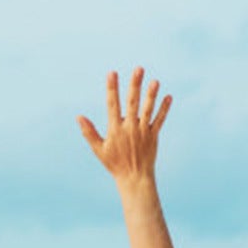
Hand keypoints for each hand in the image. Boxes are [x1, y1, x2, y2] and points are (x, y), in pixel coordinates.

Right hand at [78, 68, 171, 189]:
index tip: (112, 73)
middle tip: (138, 69)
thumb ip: (89, 132)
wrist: (134, 178)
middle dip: (135, 85)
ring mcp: (143, 131)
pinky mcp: (153, 136)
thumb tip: (78, 117)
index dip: (112, 88)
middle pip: (132, 102)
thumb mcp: (99, 149)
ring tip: (155, 81)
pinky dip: (164, 109)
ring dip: (151, 94)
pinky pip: (159, 120)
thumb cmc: (114, 164)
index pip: (113, 104)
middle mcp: (130, 128)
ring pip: (148, 109)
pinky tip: (168, 96)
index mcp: (115, 129)